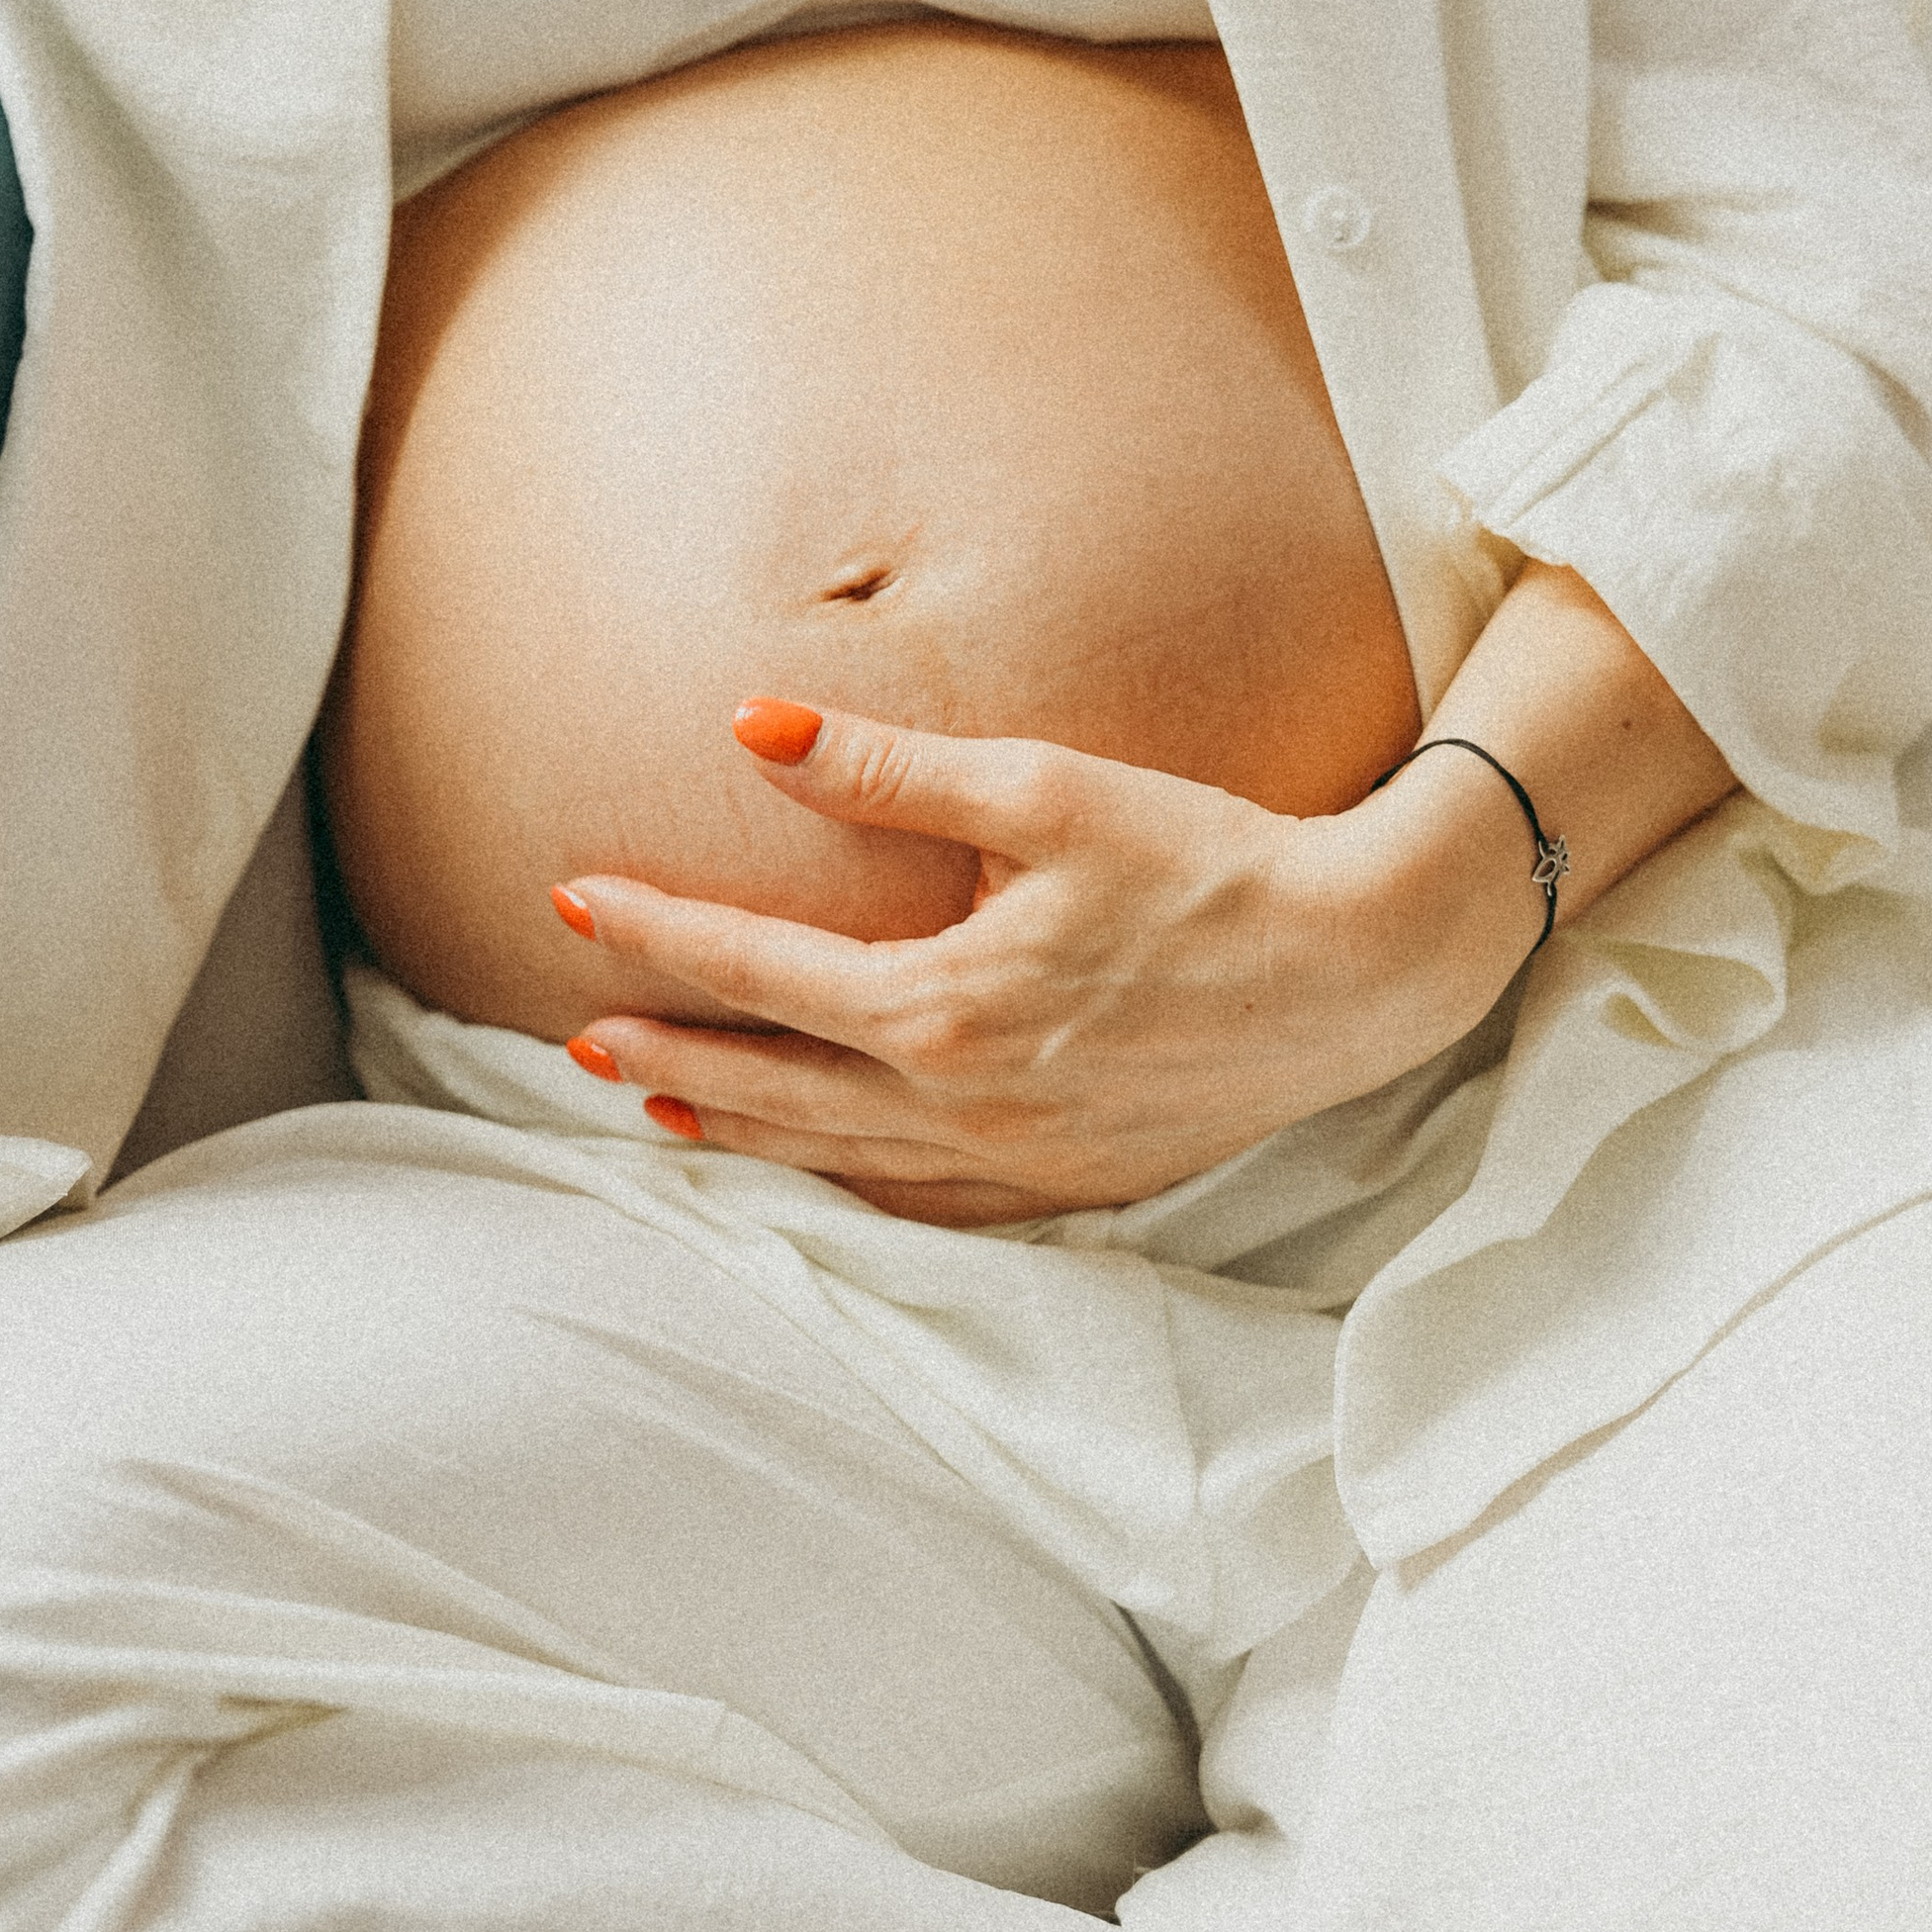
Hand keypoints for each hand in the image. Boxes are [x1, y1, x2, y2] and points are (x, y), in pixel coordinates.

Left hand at [552, 693, 1546, 1225]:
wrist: (1360, 966)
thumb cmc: (1210, 861)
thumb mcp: (1045, 790)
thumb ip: (884, 769)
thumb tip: (748, 726)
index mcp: (943, 1007)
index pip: (755, 969)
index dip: (655, 932)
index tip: (572, 902)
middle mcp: (963, 1103)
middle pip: (773, 1089)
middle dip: (670, 1058)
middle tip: (579, 1042)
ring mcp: (1017, 1159)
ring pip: (840, 1160)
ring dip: (742, 1132)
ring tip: (664, 1112)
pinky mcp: (1074, 1181)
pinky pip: (926, 1205)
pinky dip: (849, 1187)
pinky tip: (824, 1167)